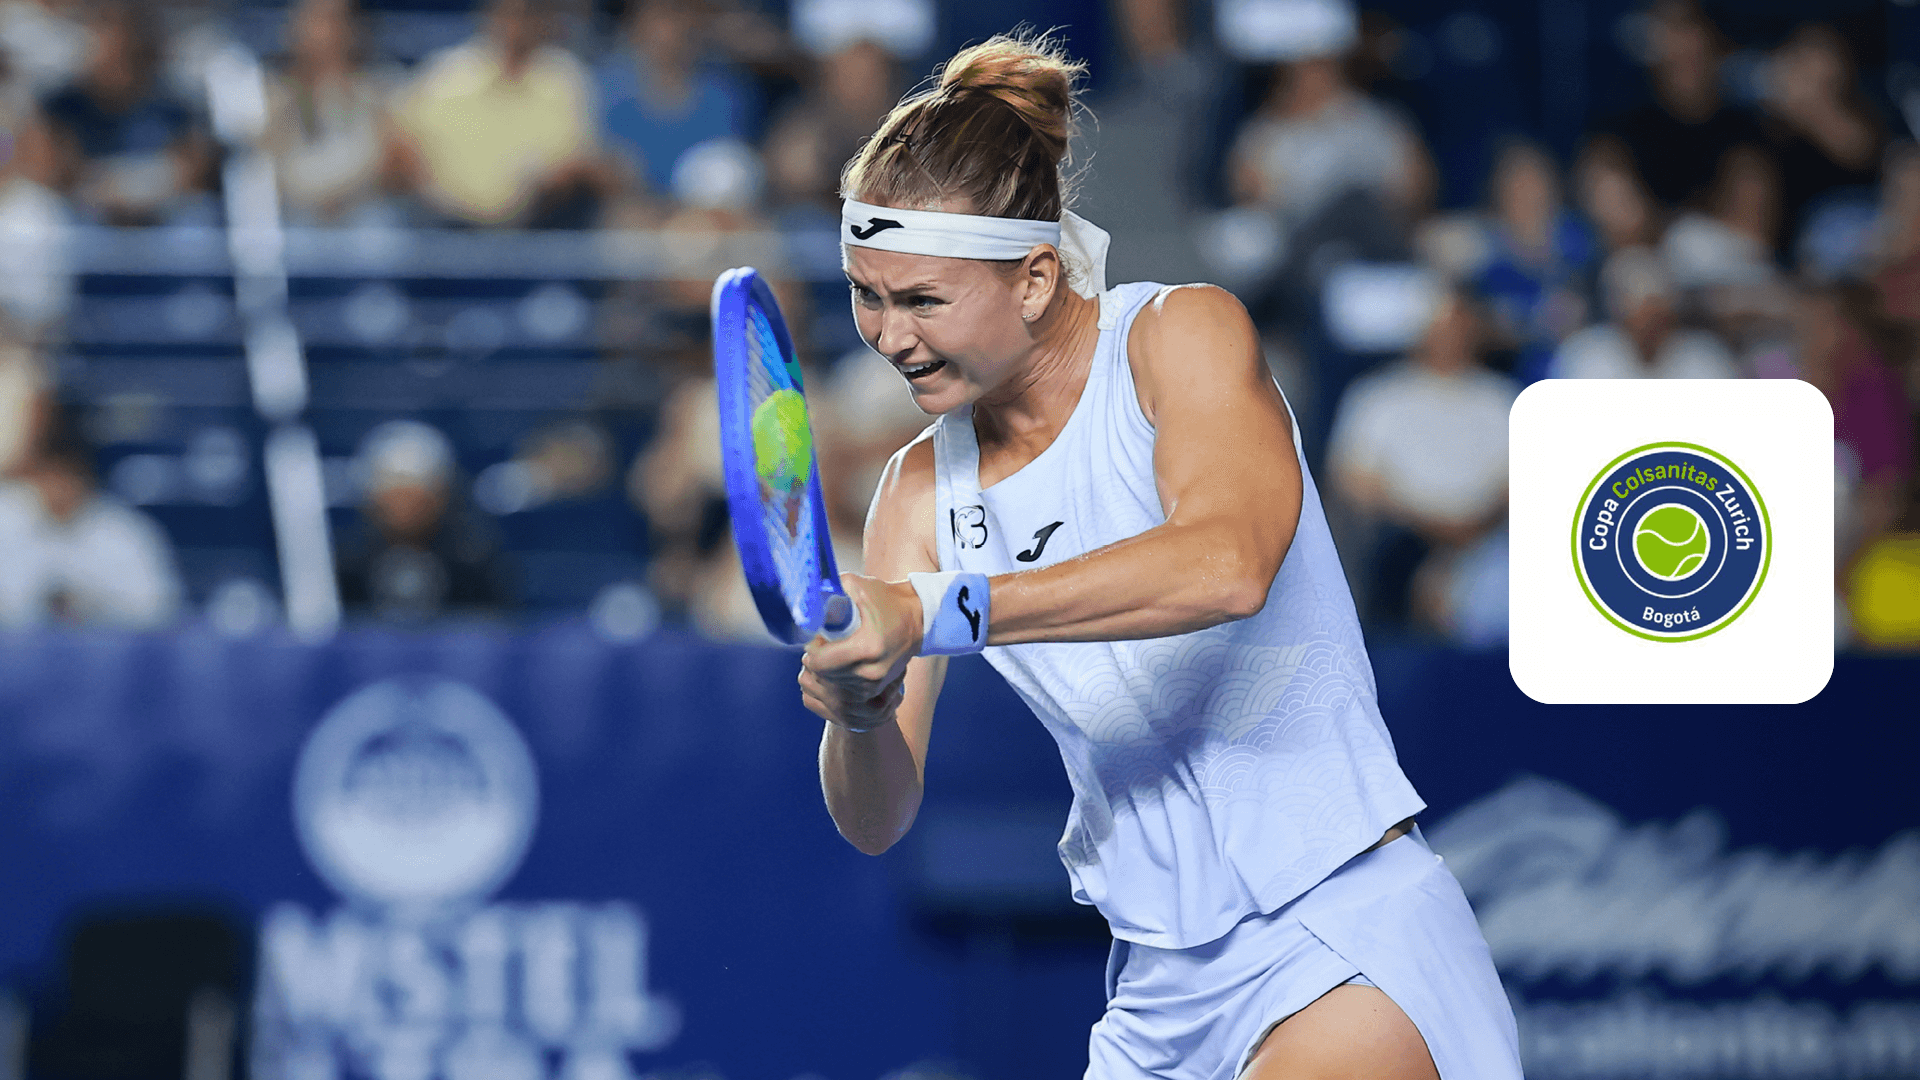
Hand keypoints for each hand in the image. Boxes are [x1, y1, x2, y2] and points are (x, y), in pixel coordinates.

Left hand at [799, 574, 922, 730]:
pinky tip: (844, 660)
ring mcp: (874, 684)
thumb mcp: (857, 586)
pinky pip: (844, 690)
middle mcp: (871, 671)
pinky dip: (837, 676)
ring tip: (836, 649)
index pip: (821, 662)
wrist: (917, 618)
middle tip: (824, 641)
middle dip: (817, 659)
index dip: (812, 649)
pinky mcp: (876, 689)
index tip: (817, 637)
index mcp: (868, 646)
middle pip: (823, 675)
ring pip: (832, 684)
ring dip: (826, 669)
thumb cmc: (888, 601)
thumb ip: (827, 588)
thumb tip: (803, 594)